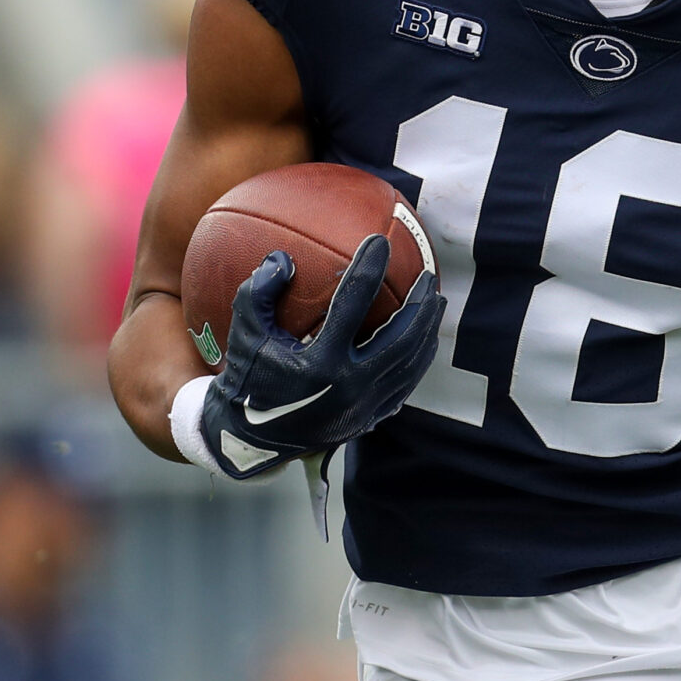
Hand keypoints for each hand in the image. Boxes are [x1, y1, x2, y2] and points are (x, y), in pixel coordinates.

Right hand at [198, 236, 443, 479]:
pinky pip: (406, 383)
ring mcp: (365, 405)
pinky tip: (424, 338)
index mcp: (319, 363)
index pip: (352, 304)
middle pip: (401, 337)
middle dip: (420, 304)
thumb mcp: (244, 335)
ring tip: (435, 301)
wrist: (252, 439)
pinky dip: (419, 358)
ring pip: (411, 362)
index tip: (379, 242)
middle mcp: (349, 385)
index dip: (368, 268)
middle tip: (429, 276)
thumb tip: (283, 258)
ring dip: (427, 329)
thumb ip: (258, 294)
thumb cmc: (248, 378)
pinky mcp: (372, 418)